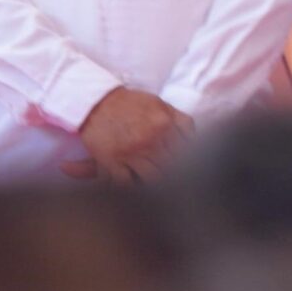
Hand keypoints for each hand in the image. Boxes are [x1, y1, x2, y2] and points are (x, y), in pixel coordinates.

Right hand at [65, 87, 193, 182]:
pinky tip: (135, 184)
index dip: (188, 161)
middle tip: (174, 178)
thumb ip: (181, 121)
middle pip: (172, 167)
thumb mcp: (161, 104)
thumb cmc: (130, 103)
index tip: (187, 166)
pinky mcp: (112, 161)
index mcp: (165, 125)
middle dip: (174, 173)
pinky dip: (132, 187)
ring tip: (157, 183)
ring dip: (156, 182)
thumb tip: (195, 140)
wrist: (96, 102)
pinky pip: (126, 183)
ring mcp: (131, 152)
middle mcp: (150, 140)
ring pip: (153, 179)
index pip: (186, 151)